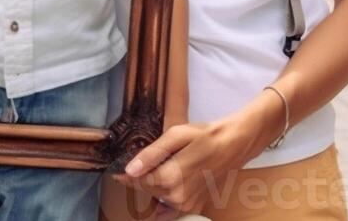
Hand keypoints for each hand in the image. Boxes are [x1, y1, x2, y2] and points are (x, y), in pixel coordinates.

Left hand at [118, 111, 267, 219]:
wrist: (231, 146)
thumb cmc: (204, 136)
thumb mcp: (176, 135)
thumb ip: (151, 153)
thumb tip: (130, 168)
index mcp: (171, 177)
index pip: (138, 182)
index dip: (126, 176)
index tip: (116, 171)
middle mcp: (177, 196)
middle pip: (146, 190)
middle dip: (140, 178)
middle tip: (144, 162)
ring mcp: (186, 205)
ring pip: (157, 198)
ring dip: (152, 186)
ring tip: (161, 167)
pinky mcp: (193, 207)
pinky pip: (169, 211)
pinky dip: (162, 203)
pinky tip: (164, 188)